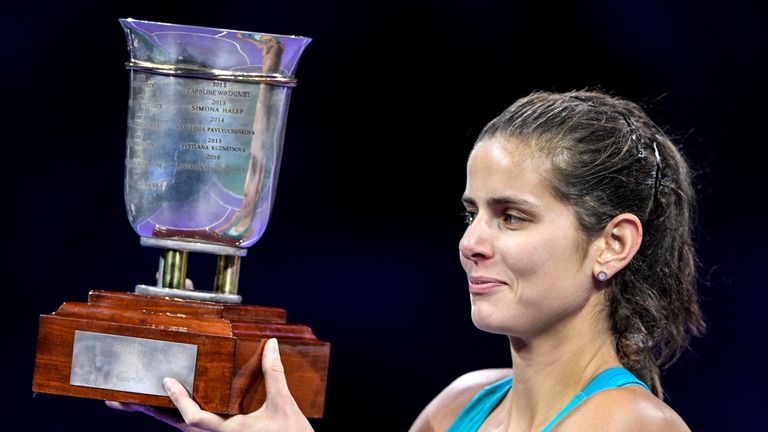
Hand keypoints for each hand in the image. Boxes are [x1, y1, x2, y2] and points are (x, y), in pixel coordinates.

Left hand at [107, 338, 312, 431]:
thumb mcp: (284, 406)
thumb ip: (274, 375)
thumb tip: (270, 345)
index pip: (194, 418)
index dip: (179, 399)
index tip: (166, 380)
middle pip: (174, 426)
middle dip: (147, 411)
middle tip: (118, 400)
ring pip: (181, 427)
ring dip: (157, 413)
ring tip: (133, 400)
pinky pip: (195, 426)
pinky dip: (179, 413)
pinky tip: (172, 403)